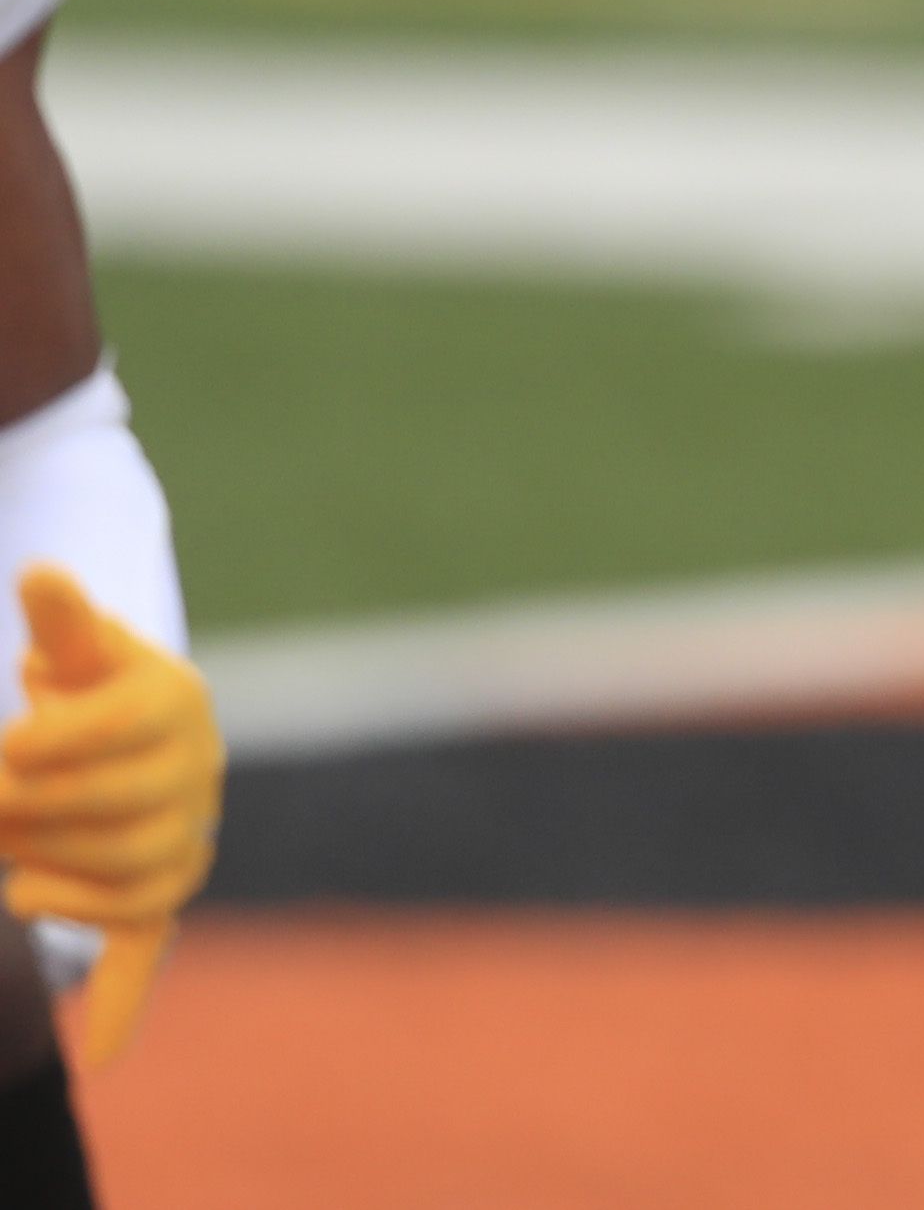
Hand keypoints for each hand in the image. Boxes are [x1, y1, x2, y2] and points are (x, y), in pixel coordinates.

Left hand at [0, 565, 221, 1069]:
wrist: (127, 740)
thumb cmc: (84, 685)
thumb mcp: (75, 648)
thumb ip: (60, 619)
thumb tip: (38, 575)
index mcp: (177, 700)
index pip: (116, 728)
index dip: (52, 742)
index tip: (10, 748)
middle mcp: (197, 772)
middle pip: (112, 806)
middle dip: (35, 810)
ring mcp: (182, 840)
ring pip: (119, 875)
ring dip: (50, 874)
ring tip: (11, 859)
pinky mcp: (158, 898)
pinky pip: (144, 949)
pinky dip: (120, 1003)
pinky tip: (94, 1056)